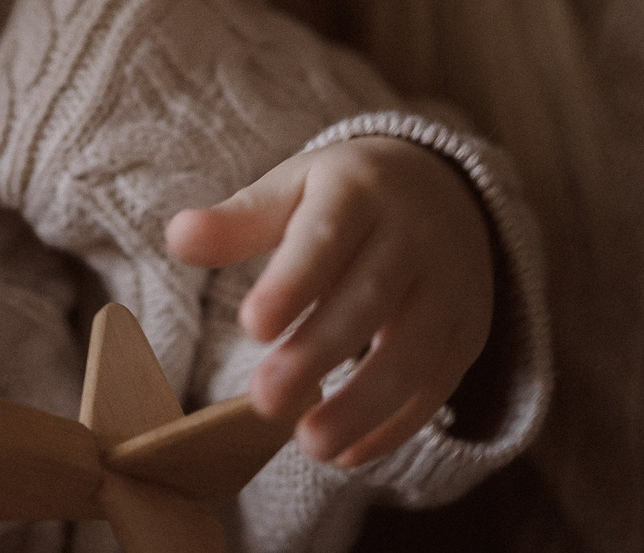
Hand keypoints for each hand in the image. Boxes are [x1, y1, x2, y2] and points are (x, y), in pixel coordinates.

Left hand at [166, 138, 492, 468]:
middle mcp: (414, 237)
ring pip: (413, 351)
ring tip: (309, 445)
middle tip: (264, 400)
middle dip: (319, 352)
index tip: (251, 325)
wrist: (444, 190)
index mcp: (360, 191)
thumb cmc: (345, 197)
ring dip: (363, 404)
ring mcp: (448, 288)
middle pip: (372, 298)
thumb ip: (239, 221)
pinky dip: (395, 426)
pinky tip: (347, 453)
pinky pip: (437, 386)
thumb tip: (178, 238)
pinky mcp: (466, 334)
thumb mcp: (293, 189)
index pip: (328, 235)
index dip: (293, 281)